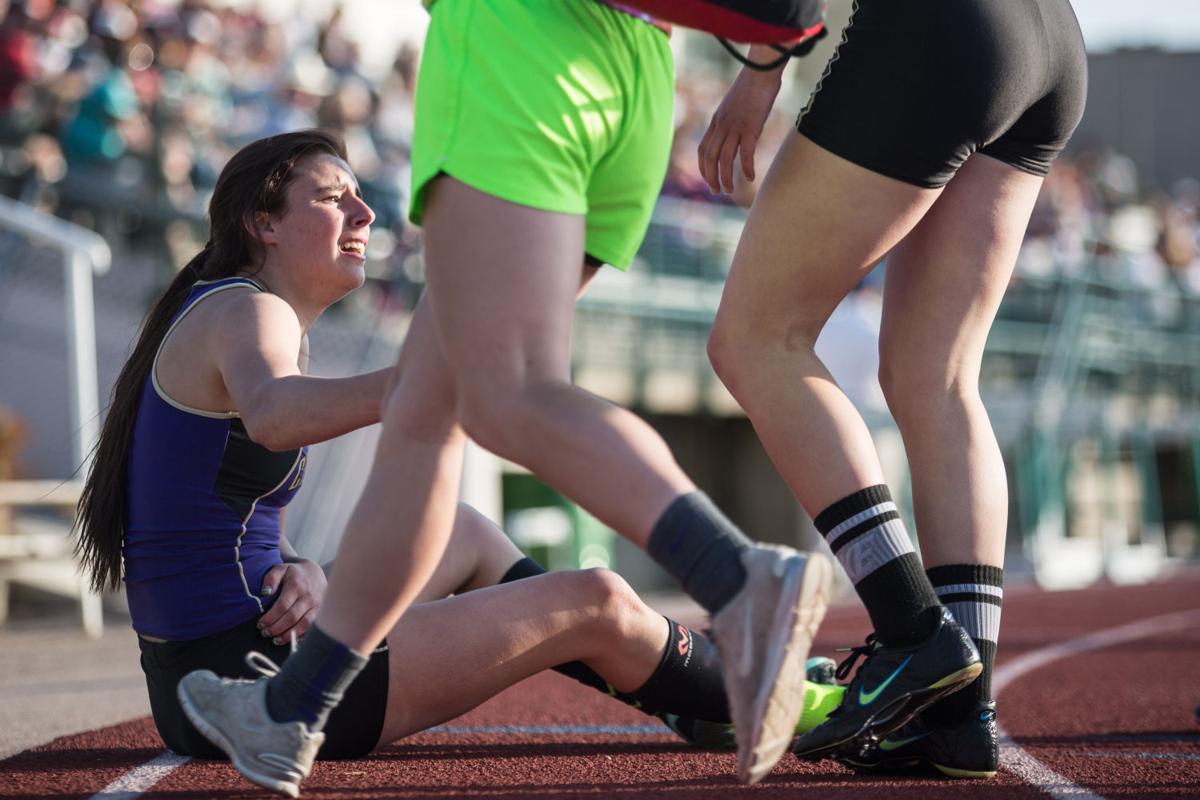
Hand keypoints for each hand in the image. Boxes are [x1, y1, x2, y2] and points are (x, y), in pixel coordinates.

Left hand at [257, 559, 326, 644]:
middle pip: (292, 617)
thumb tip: (265, 592)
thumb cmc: (294, 573)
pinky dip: (301, 636)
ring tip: (276, 640)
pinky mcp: (320, 613)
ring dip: (288, 635)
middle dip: (276, 628)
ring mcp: (317, 606)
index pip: (282, 606)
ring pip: (304, 625)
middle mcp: (308, 597)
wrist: (315, 573)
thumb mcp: (281, 569)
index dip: (270, 618)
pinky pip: (312, 628)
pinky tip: (290, 639)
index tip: (260, 624)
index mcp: (297, 586)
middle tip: (265, 633)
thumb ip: (271, 578)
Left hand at [698, 66, 783, 194]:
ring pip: (725, 159)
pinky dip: (747, 167)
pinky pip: (746, 153)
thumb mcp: (734, 105)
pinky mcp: (751, 126)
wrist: (761, 70)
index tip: (709, 180)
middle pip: (710, 158)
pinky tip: (750, 178)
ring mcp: (735, 126)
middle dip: (710, 178)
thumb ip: (730, 119)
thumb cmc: (751, 85)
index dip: (703, 168)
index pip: (702, 150)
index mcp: (716, 121)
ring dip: (725, 178)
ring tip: (729, 190)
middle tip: (717, 191)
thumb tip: (733, 131)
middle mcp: (722, 126)